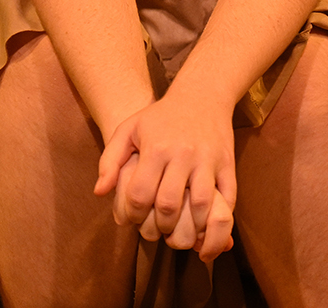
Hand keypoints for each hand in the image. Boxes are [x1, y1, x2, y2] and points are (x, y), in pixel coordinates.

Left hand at [94, 91, 237, 260]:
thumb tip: (99, 192)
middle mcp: (183, 155)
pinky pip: (227, 198)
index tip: (133, 219)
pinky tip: (204, 227)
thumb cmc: (160, 116)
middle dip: (160, 226)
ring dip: (189, 227)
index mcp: (156, 149)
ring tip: (179, 233)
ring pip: (200, 205)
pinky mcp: (228, 164)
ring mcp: (208, 160)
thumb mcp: (128, 129)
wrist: (203, 95)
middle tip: (156, 230)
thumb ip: (109, 160)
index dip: (133, 215)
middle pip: (170, 205)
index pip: (140, 195)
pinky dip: (217, 218)